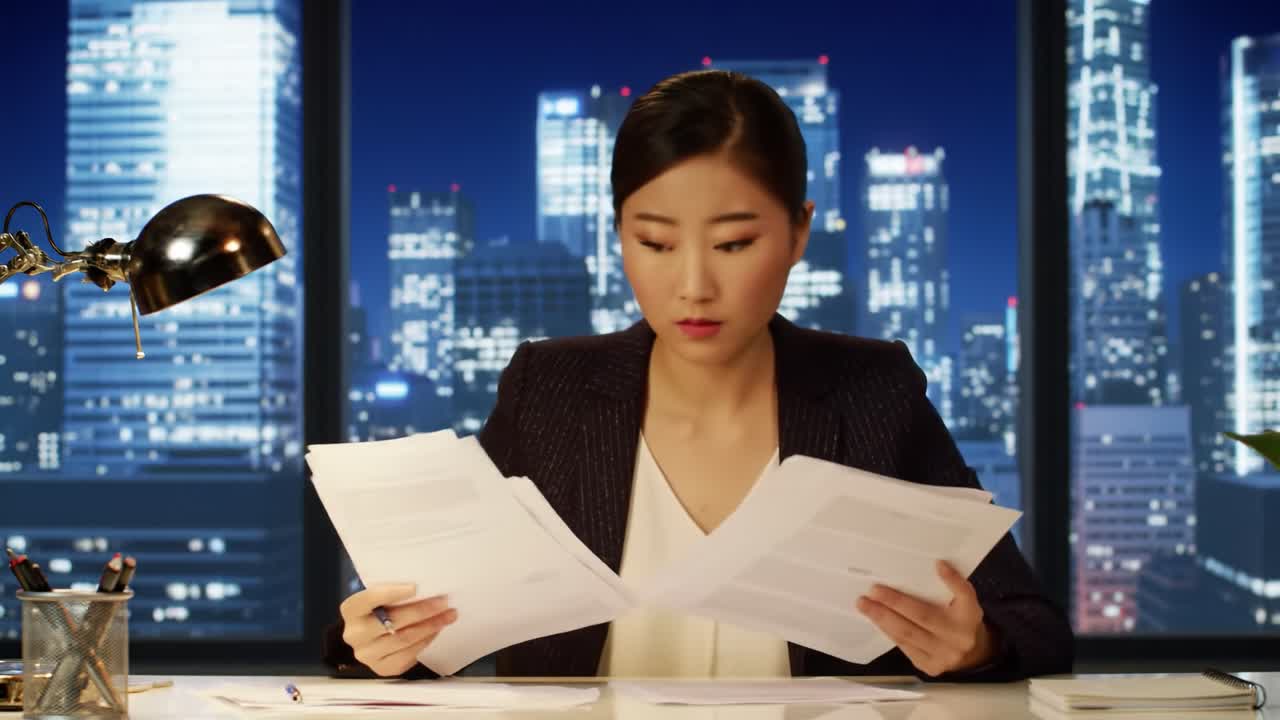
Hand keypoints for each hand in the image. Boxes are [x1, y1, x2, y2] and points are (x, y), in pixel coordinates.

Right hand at [340, 584, 457, 676]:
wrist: (368, 637)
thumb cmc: (378, 610)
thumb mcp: (378, 597)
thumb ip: (393, 592)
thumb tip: (425, 586)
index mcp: (351, 610)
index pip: (370, 598)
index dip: (393, 592)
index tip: (416, 587)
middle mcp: (355, 634)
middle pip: (393, 621)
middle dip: (423, 610)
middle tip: (443, 601)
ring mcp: (367, 654)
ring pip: (404, 639)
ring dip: (430, 626)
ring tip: (448, 615)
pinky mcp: (381, 668)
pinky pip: (409, 655)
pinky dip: (426, 640)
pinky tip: (436, 630)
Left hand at [855, 560, 997, 676]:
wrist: (972, 655)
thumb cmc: (961, 620)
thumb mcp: (964, 601)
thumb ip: (954, 586)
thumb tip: (938, 565)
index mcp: (970, 616)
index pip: (964, 595)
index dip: (952, 580)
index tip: (937, 564)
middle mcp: (959, 638)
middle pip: (923, 617)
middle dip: (895, 603)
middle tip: (872, 591)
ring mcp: (944, 656)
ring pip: (908, 635)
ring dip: (883, 618)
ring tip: (864, 605)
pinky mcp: (930, 667)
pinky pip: (904, 646)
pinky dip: (888, 631)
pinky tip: (876, 620)